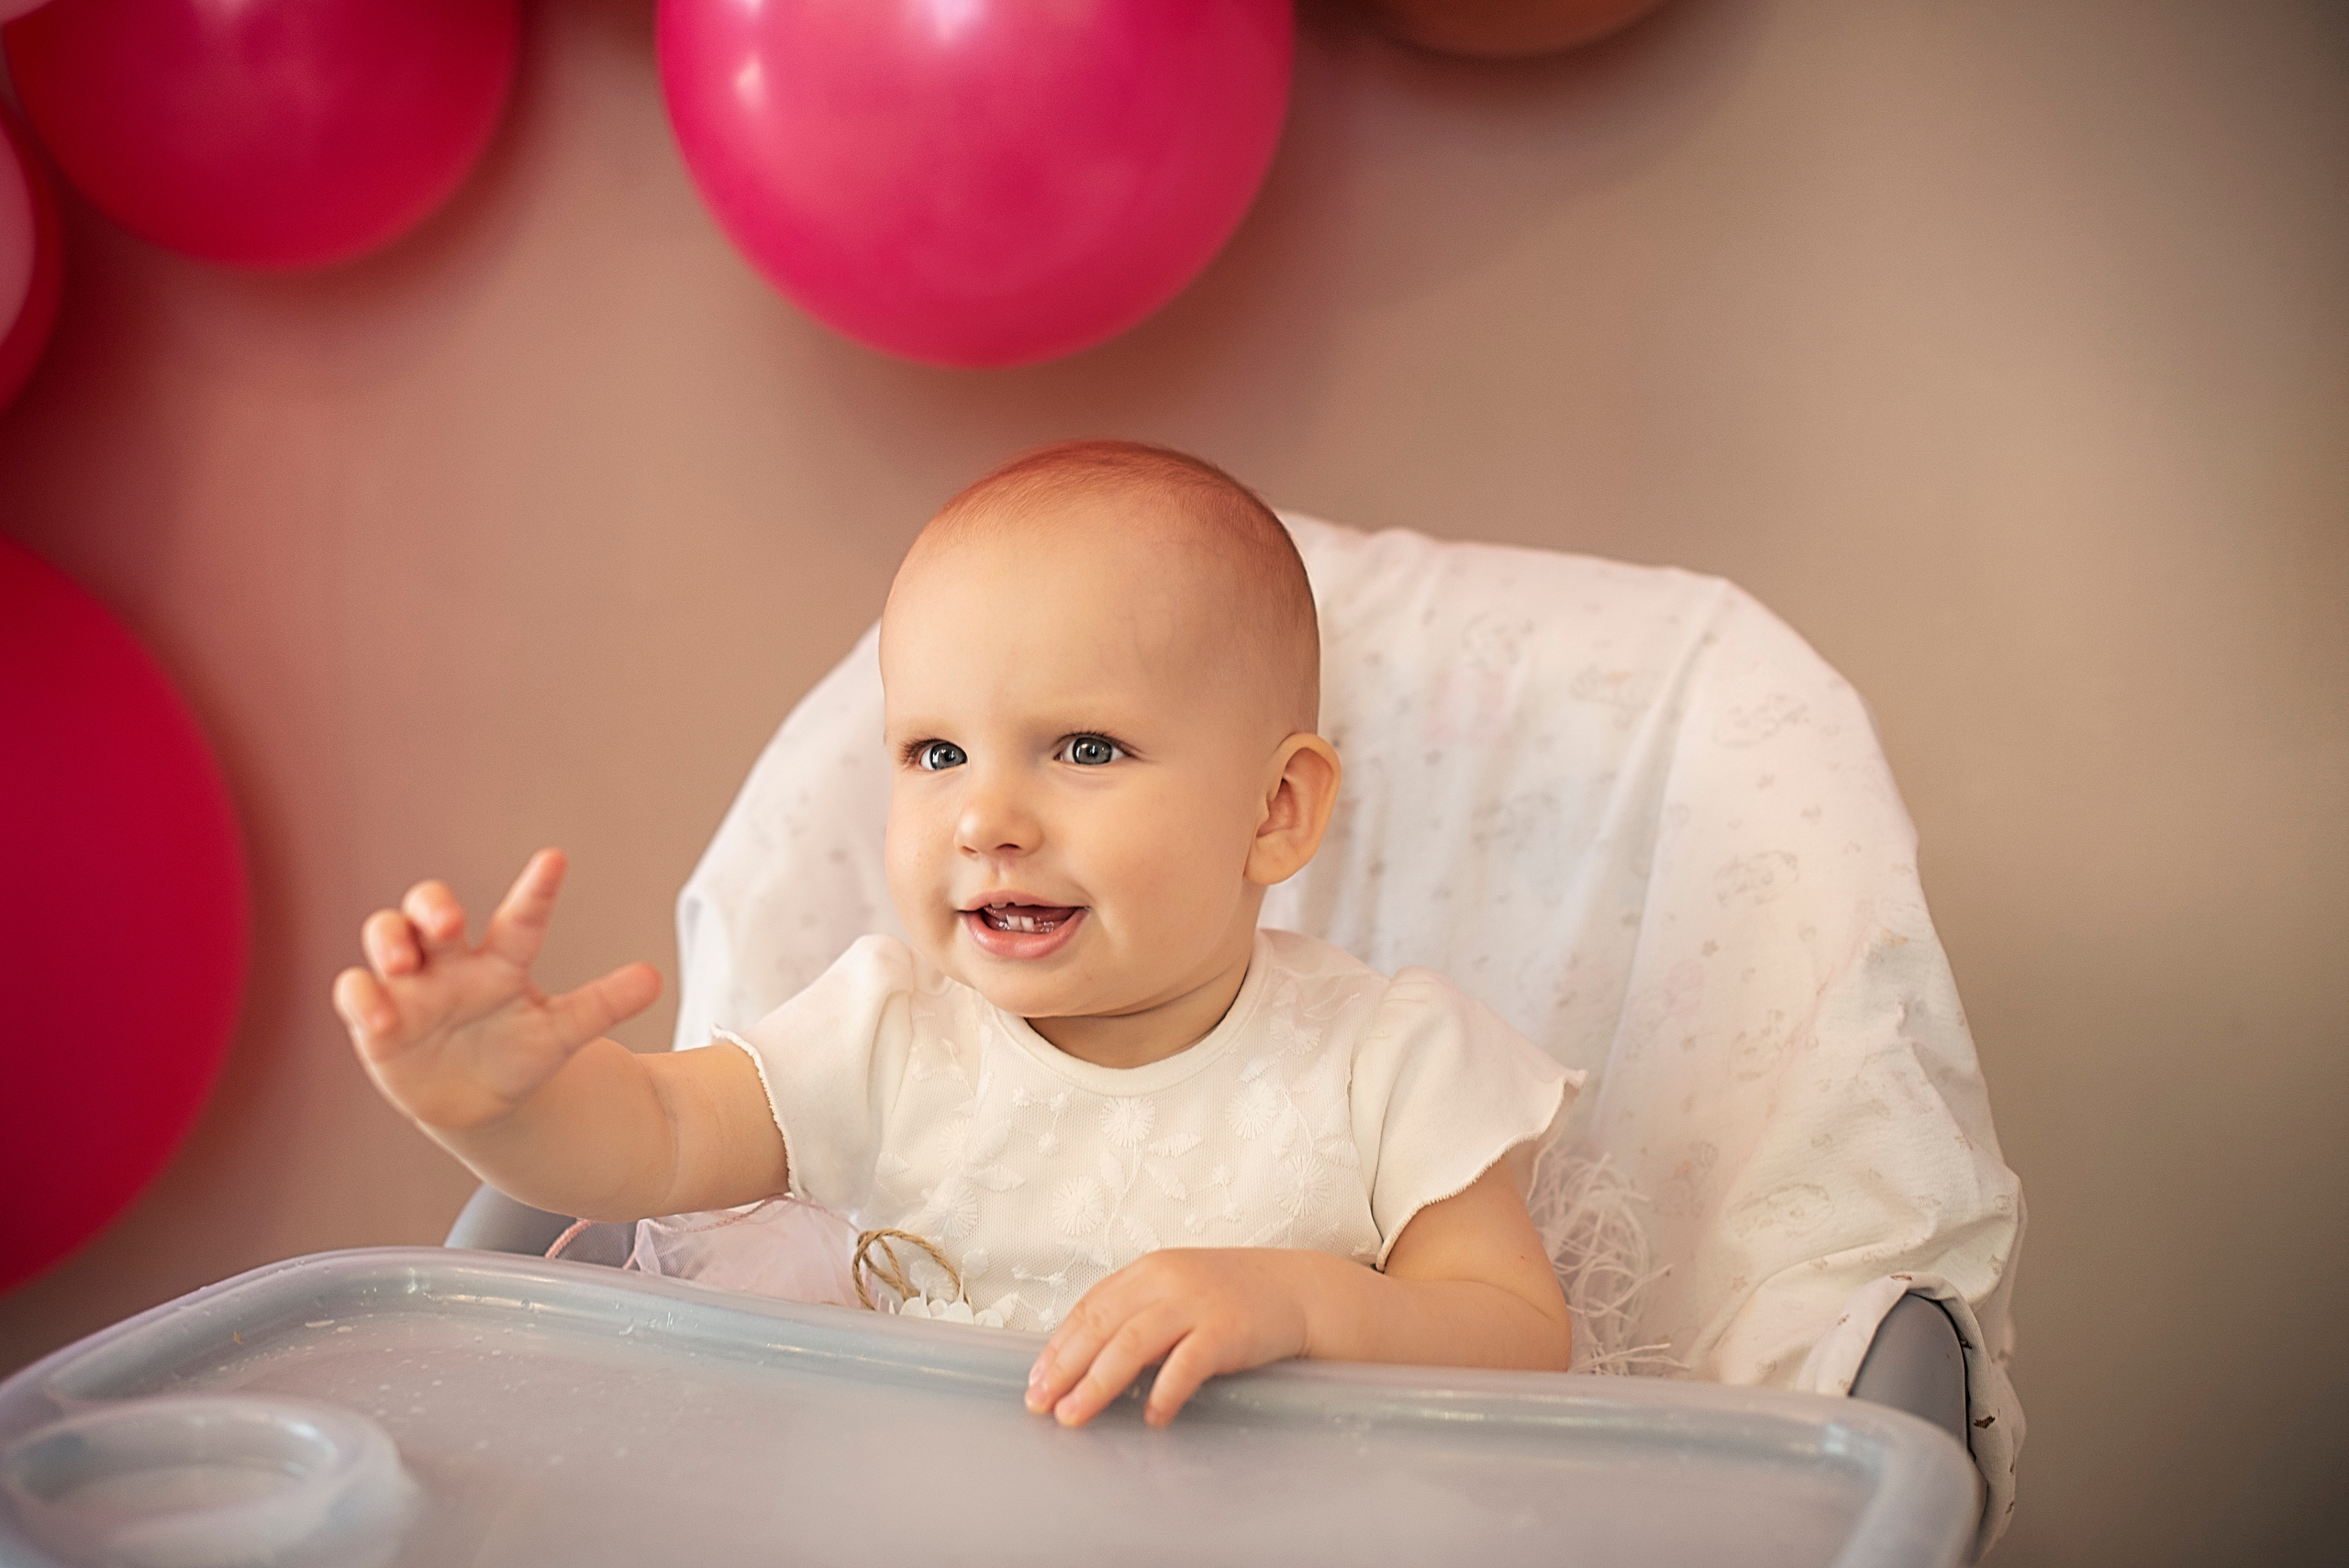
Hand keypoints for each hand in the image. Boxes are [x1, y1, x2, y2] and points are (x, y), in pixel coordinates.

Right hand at [332, 849, 660, 1133]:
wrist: (475, 1101)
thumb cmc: (517, 1052)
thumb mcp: (561, 1034)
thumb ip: (603, 1005)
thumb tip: (655, 978)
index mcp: (501, 962)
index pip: (519, 919)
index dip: (537, 890)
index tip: (556, 860)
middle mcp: (451, 963)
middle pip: (429, 909)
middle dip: (432, 905)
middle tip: (449, 922)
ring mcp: (409, 988)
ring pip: (386, 937)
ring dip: (389, 940)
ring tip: (405, 959)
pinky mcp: (376, 1020)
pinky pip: (356, 994)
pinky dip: (362, 997)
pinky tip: (380, 1013)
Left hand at [1024, 1248, 1328, 1427]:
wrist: (1299, 1291)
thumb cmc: (1232, 1299)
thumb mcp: (1178, 1293)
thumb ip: (1138, 1316)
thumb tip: (1085, 1363)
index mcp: (1149, 1270)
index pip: (1089, 1307)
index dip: (1058, 1346)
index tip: (1035, 1381)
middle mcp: (1167, 1280)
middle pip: (1101, 1325)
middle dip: (1065, 1368)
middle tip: (1040, 1404)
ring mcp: (1197, 1303)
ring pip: (1132, 1343)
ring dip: (1097, 1383)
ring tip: (1074, 1415)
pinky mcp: (1227, 1329)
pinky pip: (1187, 1363)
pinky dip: (1165, 1391)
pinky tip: (1151, 1417)